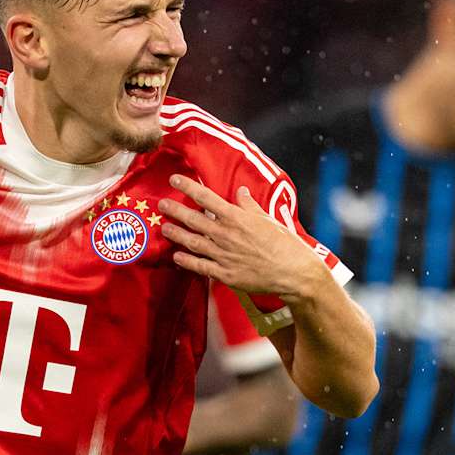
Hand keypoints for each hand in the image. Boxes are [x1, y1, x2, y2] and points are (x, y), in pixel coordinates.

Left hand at [158, 174, 323, 296]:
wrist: (293, 272)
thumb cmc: (284, 243)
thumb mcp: (267, 219)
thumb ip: (249, 205)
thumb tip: (240, 191)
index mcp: (236, 218)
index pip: (206, 198)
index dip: (188, 187)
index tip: (174, 180)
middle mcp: (226, 234)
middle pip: (193, 219)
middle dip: (175, 211)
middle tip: (162, 205)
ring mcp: (223, 255)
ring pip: (192, 242)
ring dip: (176, 234)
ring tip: (165, 228)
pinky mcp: (224, 274)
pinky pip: (200, 266)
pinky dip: (186, 261)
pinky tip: (176, 256)